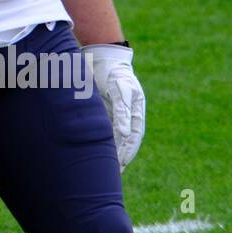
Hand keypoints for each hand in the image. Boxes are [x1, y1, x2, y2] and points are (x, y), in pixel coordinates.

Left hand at [81, 42, 144, 170]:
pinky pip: (106, 131)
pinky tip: (95, 152)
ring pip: (115, 138)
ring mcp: (118, 114)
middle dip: (121, 157)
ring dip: (112, 152)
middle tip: (114, 174)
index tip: (122, 164)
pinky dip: (103, 142)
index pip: (134, 137)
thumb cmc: (114, 72)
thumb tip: (124, 134)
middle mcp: (128, 115)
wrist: (104, 58)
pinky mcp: (107, 112)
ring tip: (106, 168)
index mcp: (136, 110)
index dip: (128, 151)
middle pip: (126, 141)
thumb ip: (121, 111)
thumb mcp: (119, 89)